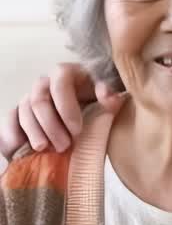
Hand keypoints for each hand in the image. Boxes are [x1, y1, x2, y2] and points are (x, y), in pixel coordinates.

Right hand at [0, 63, 124, 157]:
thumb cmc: (97, 108)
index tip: (77, 130)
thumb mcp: (107, 101)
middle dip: (50, 125)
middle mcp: (45, 84)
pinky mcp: (18, 115)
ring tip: (46, 149)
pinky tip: (19, 147)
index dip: (66, 106)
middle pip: (39, 99)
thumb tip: (107, 94)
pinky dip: (11, 134)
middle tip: (64, 146)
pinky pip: (8, 121)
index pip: (60, 80)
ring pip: (23, 111)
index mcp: (67, 74)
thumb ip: (109, 96)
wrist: (87, 123)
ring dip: (34, 132)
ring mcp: (29, 99)